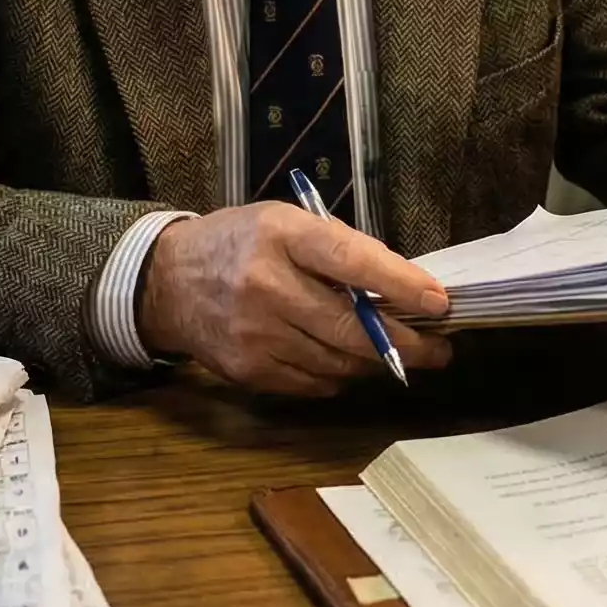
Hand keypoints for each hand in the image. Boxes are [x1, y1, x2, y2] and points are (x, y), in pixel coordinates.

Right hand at [138, 204, 451, 395]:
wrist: (168, 282)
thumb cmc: (241, 243)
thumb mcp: (285, 222)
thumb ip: (338, 248)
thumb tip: (402, 286)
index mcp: (282, 236)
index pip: (350, 261)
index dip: (399, 284)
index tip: (438, 303)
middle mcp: (267, 285)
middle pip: (351, 327)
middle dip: (406, 343)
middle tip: (439, 349)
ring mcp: (255, 333)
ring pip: (338, 363)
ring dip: (375, 362)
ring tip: (394, 354)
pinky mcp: (248, 370)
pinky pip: (313, 384)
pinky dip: (339, 376)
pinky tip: (345, 362)